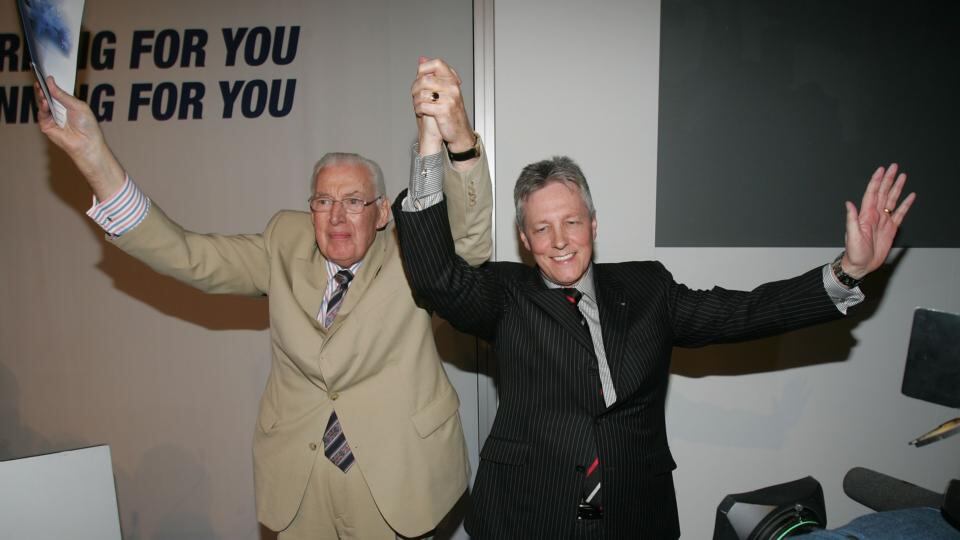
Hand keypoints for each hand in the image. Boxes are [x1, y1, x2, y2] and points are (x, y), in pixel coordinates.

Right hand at [36, 75, 124, 199]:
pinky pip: (41, 114)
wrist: (87, 143)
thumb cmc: (88, 126)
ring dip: (42, 96)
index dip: (52, 84)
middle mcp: (60, 110)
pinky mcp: (47, 126)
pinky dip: (42, 107)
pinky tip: (45, 102)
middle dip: (44, 88)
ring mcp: (52, 118)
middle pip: (48, 96)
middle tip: (41, 79)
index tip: (48, 75)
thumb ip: (62, 95)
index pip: (58, 91)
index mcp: (69, 104)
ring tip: (42, 89)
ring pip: (43, 103)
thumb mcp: (77, 105)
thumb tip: (50, 81)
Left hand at [411, 57, 474, 156]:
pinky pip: (423, 105)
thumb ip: (432, 74)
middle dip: (415, 88)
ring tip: (418, 105)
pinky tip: (421, 112)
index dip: (424, 68)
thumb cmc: (450, 111)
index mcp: (452, 80)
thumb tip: (421, 59)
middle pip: (425, 79)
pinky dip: (418, 110)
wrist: (460, 131)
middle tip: (415, 95)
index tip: (420, 77)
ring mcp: (449, 99)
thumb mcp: (443, 90)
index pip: (437, 63)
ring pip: (422, 93)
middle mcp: (452, 87)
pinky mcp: (444, 111)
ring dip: (415, 101)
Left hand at [841, 164, 915, 278]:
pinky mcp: (891, 228)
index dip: (876, 181)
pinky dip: (905, 205)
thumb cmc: (854, 252)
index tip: (881, 170)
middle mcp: (875, 215)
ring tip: (902, 176)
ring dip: (897, 188)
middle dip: (888, 179)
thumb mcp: (852, 235)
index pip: (872, 193)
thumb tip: (848, 203)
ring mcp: (883, 221)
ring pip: (892, 200)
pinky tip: (910, 196)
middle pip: (883, 193)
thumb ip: (851, 218)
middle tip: (894, 167)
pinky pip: (900, 213)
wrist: (861, 265)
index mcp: (865, 215)